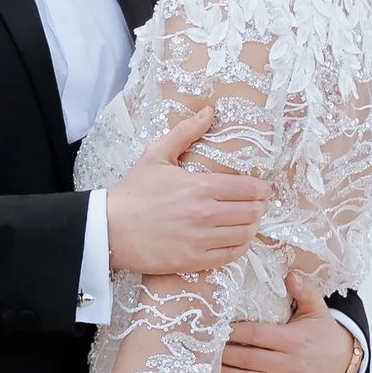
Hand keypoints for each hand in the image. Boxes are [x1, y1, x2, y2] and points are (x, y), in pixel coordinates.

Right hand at [105, 105, 268, 278]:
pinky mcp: (194, 260)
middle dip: (258, 207)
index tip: (262, 189)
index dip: (261, 189)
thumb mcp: (156, 155)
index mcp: (200, 186)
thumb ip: (185, 132)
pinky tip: (234, 240)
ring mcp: (200, 239)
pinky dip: (238, 247)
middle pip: (252, 212)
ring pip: (245, 234)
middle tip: (255, 205)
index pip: (249, 189)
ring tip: (246, 222)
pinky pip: (231, 255)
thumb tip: (209, 112)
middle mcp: (205, 213)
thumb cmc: (133, 192)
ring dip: (250, 227)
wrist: (109, 229)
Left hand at [221, 274, 360, 372]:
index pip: (257, 335)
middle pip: (251, 359)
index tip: (217, 330)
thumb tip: (290, 275)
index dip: (235, 333)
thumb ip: (304, 291)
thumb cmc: (323, 333)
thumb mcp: (317, 309)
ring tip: (211, 371)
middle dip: (226, 355)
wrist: (345, 361)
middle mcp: (293, 364)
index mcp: (295, 339)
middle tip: (206, 351)